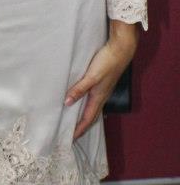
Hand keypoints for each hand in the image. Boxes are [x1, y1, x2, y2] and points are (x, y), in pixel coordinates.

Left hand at [66, 21, 138, 138]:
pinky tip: (79, 100)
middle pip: (90, 116)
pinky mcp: (102, 82)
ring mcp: (102, 90)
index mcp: (99, 97)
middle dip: (81, 126)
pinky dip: (85, 104)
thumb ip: (80, 88)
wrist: (121, 49)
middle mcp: (101, 96)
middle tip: (70, 134)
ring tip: (72, 120)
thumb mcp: (92, 76)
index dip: (79, 129)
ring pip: (91, 108)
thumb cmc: (107, 62)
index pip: (87, 118)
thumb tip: (67, 103)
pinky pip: (92, 99)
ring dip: (83, 116)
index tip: (70, 139)